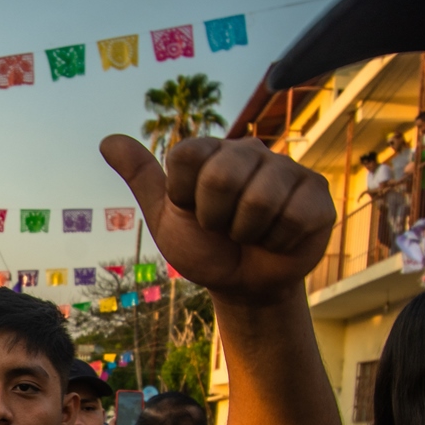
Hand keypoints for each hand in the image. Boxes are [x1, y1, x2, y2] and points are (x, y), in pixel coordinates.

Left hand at [101, 135, 335, 305]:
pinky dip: (278, 241)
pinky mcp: (317, 194)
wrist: (242, 284)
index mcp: (211, 151)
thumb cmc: (204, 248)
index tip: (193, 210)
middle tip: (223, 227)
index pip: (185, 157)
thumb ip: (142, 177)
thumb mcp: (166, 217)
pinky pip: (293, 218)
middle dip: (214, 218)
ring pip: (259, 200)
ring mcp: (289, 169)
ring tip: (251, 233)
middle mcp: (251, 150)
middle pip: (221, 176)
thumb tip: (107, 141)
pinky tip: (278, 238)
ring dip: (247, 233)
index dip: (185, 196)